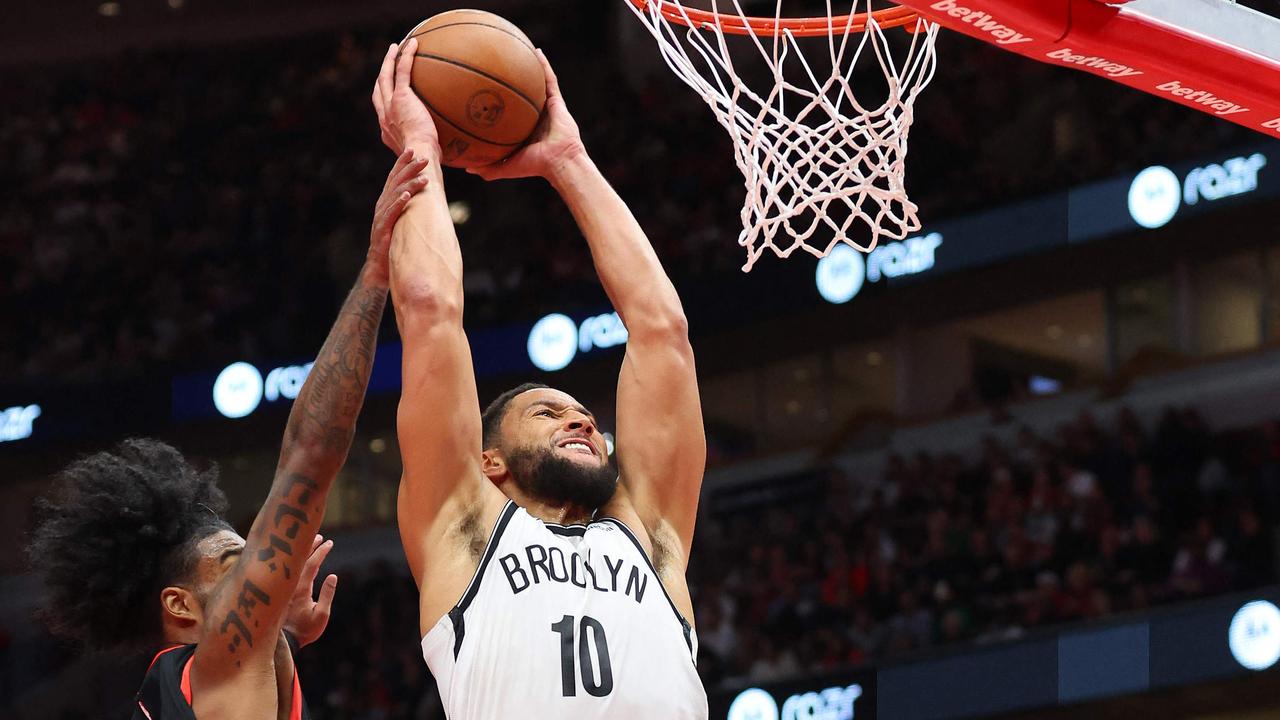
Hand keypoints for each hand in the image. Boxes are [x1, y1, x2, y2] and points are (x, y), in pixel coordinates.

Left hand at [282, 535, 337, 648]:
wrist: (284, 641)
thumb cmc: (305, 630)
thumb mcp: (322, 615)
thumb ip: (327, 595)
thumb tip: (333, 575)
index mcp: (301, 589)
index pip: (312, 564)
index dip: (321, 552)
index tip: (330, 543)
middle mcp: (291, 585)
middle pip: (300, 559)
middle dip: (311, 546)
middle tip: (320, 537)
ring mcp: (285, 588)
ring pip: (294, 564)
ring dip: (303, 552)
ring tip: (313, 542)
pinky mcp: (283, 592)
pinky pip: (290, 571)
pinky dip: (297, 561)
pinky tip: (300, 558)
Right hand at [366, 147, 431, 285]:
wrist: (380, 267)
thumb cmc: (393, 243)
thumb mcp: (401, 220)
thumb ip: (407, 207)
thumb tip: (422, 194)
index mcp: (386, 201)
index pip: (394, 177)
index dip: (402, 163)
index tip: (413, 150)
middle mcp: (382, 205)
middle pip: (396, 182)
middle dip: (409, 168)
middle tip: (423, 159)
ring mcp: (381, 216)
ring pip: (396, 195)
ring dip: (410, 184)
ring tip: (423, 178)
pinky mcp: (382, 229)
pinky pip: (391, 213)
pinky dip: (399, 203)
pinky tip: (408, 196)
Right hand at [372, 38, 439, 157]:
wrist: (420, 157)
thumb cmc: (427, 163)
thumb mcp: (427, 156)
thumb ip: (432, 148)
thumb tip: (449, 151)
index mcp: (388, 131)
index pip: (383, 112)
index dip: (384, 100)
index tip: (391, 94)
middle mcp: (384, 117)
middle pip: (378, 90)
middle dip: (381, 76)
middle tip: (387, 64)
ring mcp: (390, 106)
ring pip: (385, 76)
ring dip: (389, 60)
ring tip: (395, 48)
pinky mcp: (401, 97)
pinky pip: (402, 71)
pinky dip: (406, 56)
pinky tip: (414, 43)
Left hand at [467, 49, 585, 181]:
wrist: (558, 161)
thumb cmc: (535, 166)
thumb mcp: (506, 167)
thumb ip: (488, 168)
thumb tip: (465, 168)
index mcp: (524, 130)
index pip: (510, 114)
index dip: (500, 103)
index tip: (484, 92)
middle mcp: (535, 117)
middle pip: (521, 95)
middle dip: (512, 82)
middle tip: (497, 68)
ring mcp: (547, 108)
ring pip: (536, 83)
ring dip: (529, 68)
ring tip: (518, 51)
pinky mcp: (557, 102)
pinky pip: (549, 80)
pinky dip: (544, 65)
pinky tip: (536, 52)